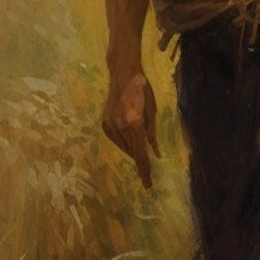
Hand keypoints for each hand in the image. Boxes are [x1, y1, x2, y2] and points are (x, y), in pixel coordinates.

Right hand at [103, 71, 159, 188]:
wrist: (123, 75)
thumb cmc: (143, 91)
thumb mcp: (152, 112)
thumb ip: (152, 134)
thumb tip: (154, 154)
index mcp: (135, 123)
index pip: (141, 153)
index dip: (145, 170)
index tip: (148, 184)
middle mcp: (121, 126)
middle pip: (132, 152)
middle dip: (140, 162)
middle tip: (147, 172)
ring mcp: (110, 124)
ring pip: (123, 147)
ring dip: (132, 150)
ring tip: (138, 144)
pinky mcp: (104, 123)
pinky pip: (115, 140)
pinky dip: (123, 142)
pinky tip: (128, 136)